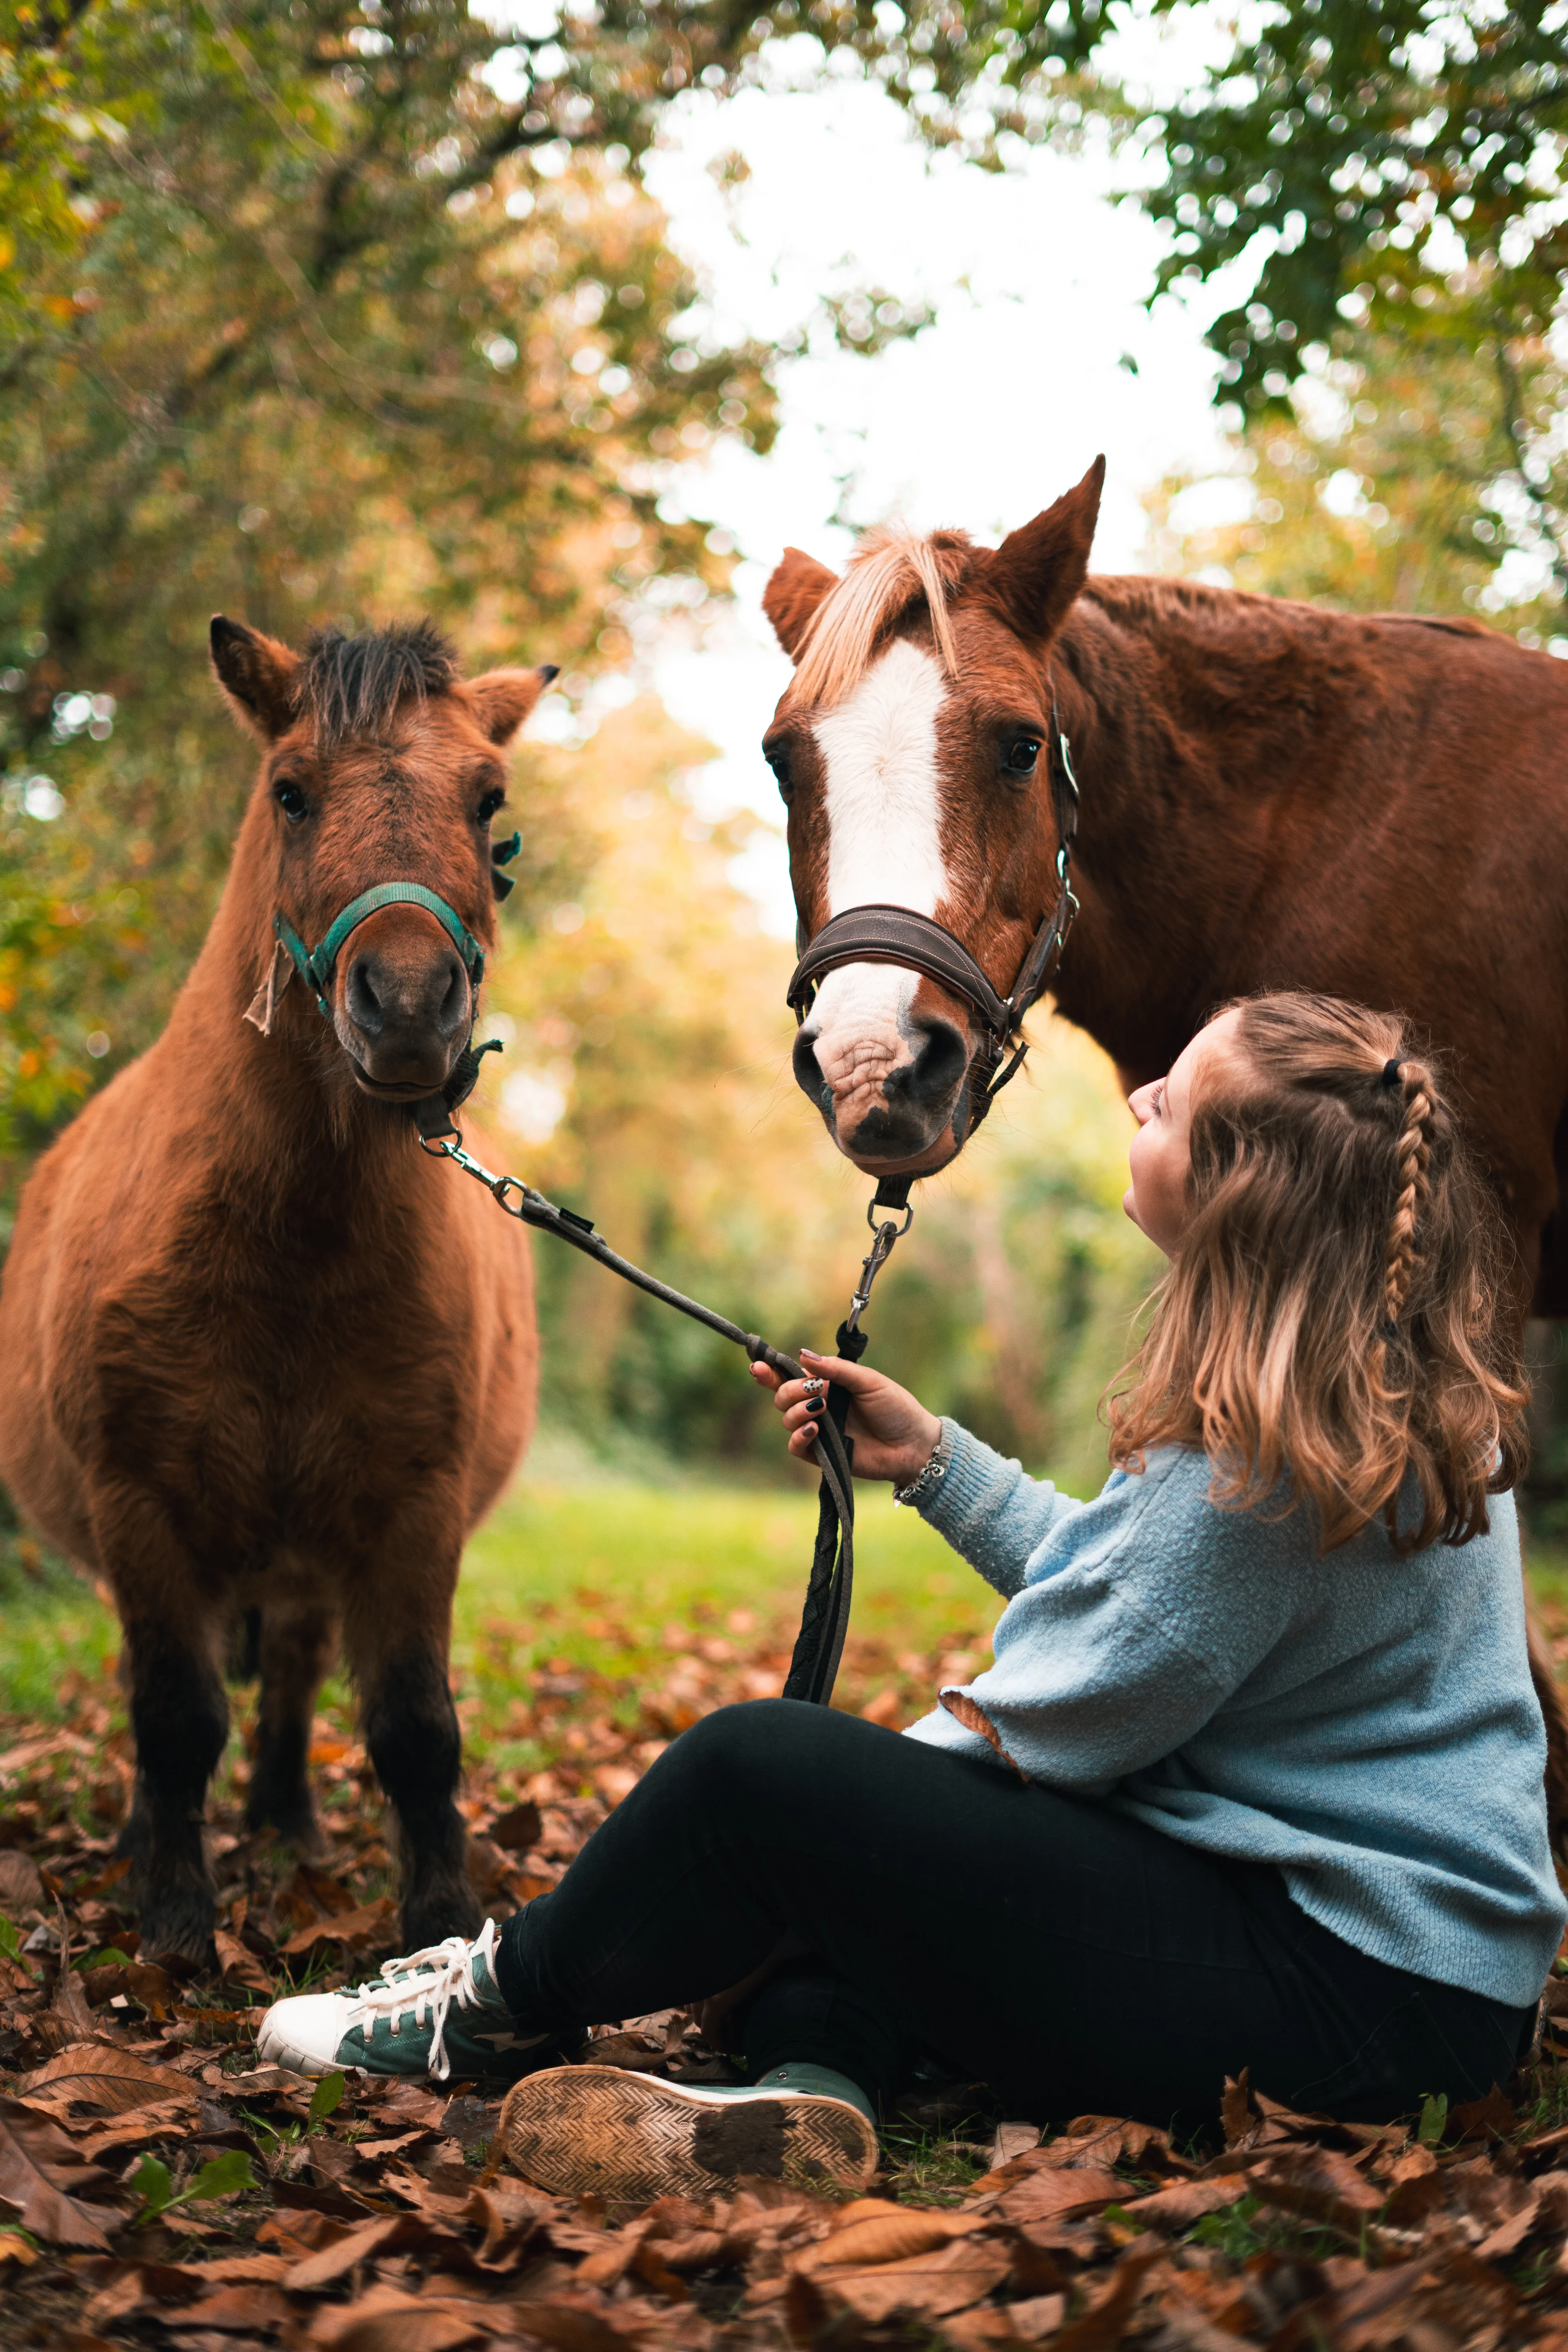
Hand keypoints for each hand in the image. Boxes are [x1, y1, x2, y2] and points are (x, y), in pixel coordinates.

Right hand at [750, 1350, 941, 1485]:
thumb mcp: (868, 1381)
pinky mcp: (821, 1455)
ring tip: (820, 1410)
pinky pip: (795, 1446)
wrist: (912, 1444)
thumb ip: (835, 1369)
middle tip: (812, 1390)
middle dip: (788, 1390)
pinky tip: (813, 1429)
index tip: (757, 1365)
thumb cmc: (896, 1408)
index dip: (770, 1371)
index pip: (791, 1376)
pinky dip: (798, 1436)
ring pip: (786, 1419)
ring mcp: (818, 1430)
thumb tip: (802, 1354)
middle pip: (782, 1396)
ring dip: (796, 1411)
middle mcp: (819, 1406)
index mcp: (828, 1385)